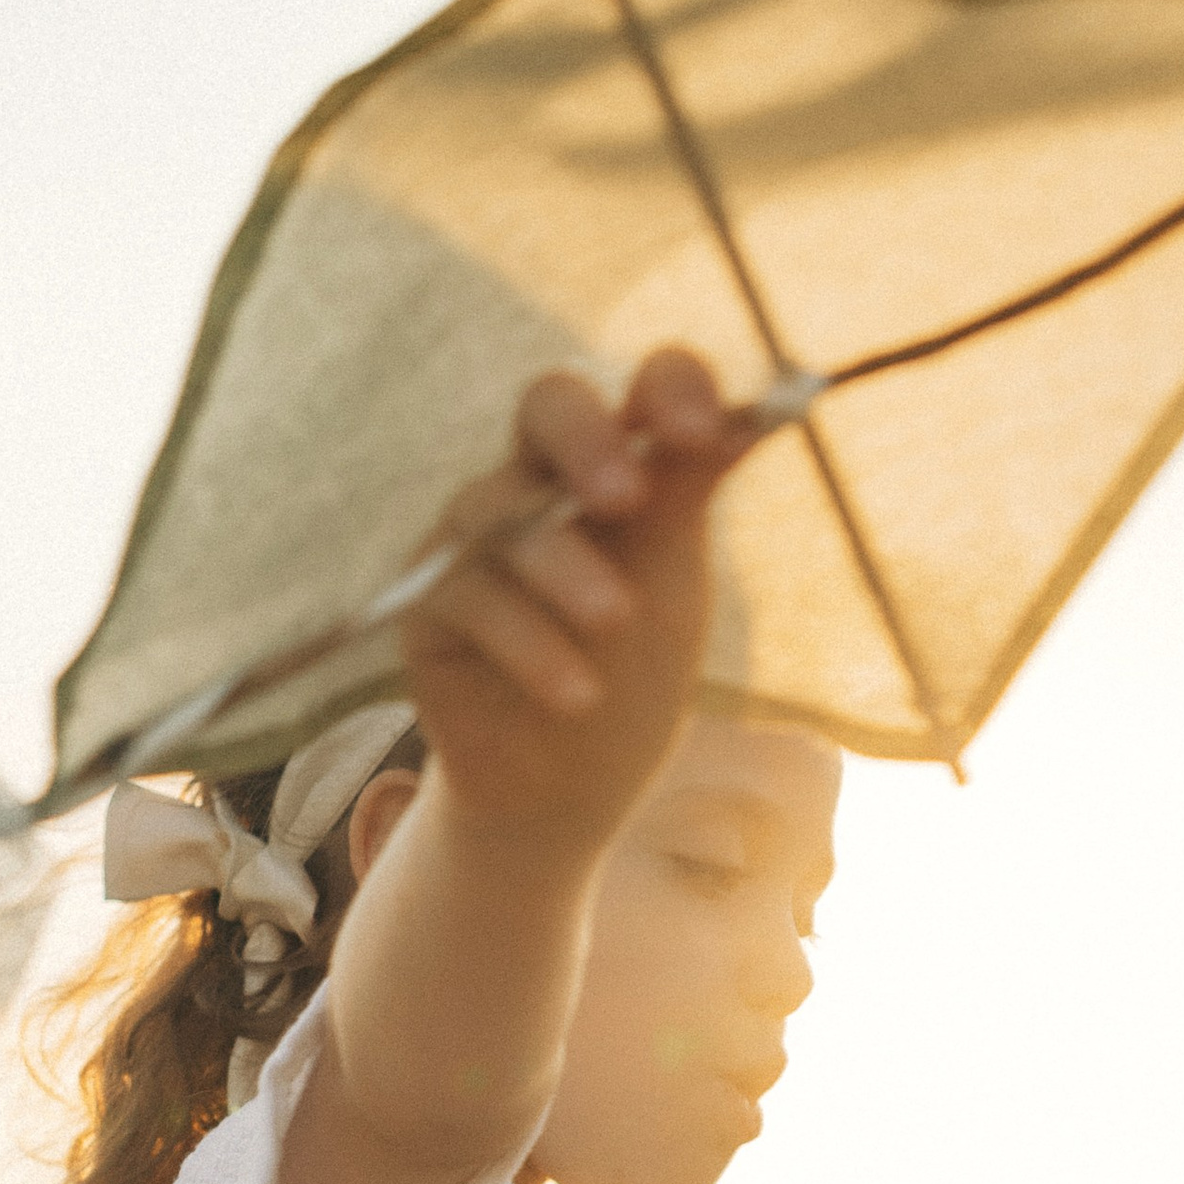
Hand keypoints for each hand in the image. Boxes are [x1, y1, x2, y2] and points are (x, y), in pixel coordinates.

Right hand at [400, 353, 753, 852]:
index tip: (709, 434)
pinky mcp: (425, 600)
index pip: (646, 392)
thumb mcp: (674, 589)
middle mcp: (540, 482)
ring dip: (564, 567)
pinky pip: (467, 595)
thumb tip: (758, 419)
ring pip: (503, 510)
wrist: (567, 792)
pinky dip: (529, 644)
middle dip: (587, 441)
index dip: (674, 391)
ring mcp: (476, 536)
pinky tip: (576, 695)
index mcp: (621, 468)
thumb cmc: (629, 680)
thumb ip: (692, 500)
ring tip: (614, 623)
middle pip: (547, 404)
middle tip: (626, 497)